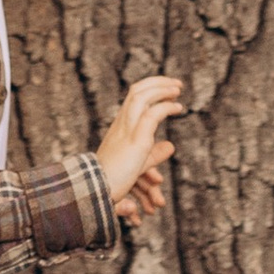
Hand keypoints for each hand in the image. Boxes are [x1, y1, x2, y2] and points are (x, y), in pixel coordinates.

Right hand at [99, 74, 182, 219]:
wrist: (96, 191)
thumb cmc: (112, 181)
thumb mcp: (138, 164)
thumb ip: (154, 154)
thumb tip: (170, 147)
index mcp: (119, 127)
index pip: (134, 97)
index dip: (150, 88)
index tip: (168, 88)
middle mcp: (121, 124)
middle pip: (137, 91)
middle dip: (158, 82)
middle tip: (176, 84)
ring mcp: (127, 131)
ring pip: (141, 97)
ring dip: (162, 89)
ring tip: (178, 89)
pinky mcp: (136, 142)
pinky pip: (151, 116)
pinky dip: (166, 107)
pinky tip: (178, 108)